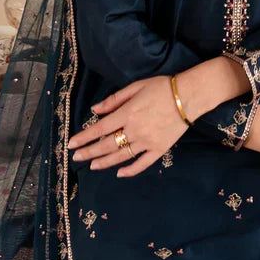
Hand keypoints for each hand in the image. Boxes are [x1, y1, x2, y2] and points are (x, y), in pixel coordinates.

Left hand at [67, 76, 187, 176]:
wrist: (189, 96)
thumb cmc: (161, 87)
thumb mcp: (136, 86)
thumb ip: (114, 99)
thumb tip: (95, 110)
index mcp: (127, 113)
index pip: (100, 129)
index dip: (84, 138)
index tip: (71, 144)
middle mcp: (134, 130)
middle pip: (107, 145)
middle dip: (89, 152)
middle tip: (76, 158)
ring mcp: (147, 142)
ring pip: (121, 156)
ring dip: (104, 162)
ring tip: (92, 165)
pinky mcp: (159, 149)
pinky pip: (142, 163)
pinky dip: (130, 170)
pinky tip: (119, 173)